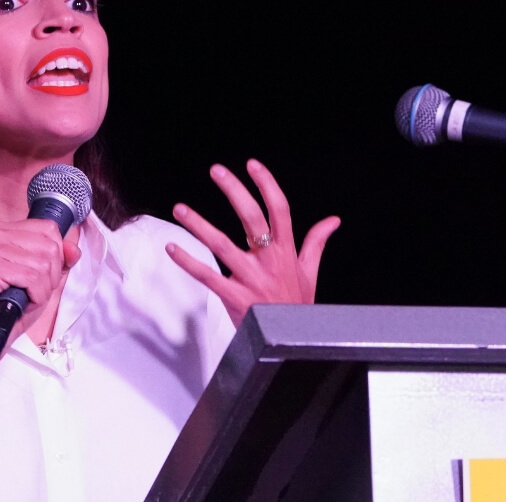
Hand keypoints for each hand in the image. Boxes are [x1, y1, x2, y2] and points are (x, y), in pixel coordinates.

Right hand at [0, 219, 80, 342]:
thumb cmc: (15, 300)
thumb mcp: (44, 275)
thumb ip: (61, 259)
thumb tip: (73, 250)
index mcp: (4, 228)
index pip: (49, 228)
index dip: (54, 256)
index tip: (38, 273)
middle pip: (49, 247)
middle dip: (49, 275)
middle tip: (31, 289)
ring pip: (43, 264)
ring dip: (42, 288)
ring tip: (25, 295)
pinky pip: (32, 278)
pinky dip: (36, 295)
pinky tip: (22, 300)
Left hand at [166, 159, 340, 325]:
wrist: (290, 342)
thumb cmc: (296, 305)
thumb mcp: (310, 272)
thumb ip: (317, 242)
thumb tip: (333, 220)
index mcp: (286, 251)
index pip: (279, 210)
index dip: (267, 185)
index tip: (252, 165)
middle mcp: (268, 260)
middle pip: (251, 218)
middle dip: (234, 191)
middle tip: (217, 171)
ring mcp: (251, 278)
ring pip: (222, 245)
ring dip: (199, 225)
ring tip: (180, 208)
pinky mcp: (234, 296)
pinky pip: (207, 276)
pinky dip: (187, 261)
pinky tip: (172, 249)